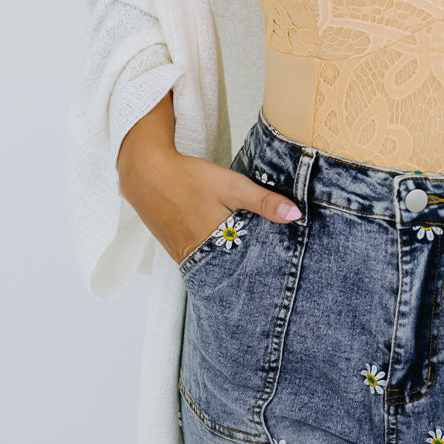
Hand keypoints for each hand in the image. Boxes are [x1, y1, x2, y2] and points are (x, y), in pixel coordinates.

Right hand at [120, 147, 301, 266]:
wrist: (147, 174)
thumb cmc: (190, 179)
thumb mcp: (232, 186)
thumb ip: (264, 202)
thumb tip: (296, 215)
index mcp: (217, 244)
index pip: (251, 264)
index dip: (268, 262)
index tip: (285, 262)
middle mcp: (200, 258)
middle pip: (235, 268)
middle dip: (253, 265)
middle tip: (274, 262)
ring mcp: (186, 257)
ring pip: (220, 264)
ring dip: (235, 260)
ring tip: (255, 254)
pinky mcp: (177, 252)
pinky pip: (204, 260)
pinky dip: (218, 254)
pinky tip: (228, 245)